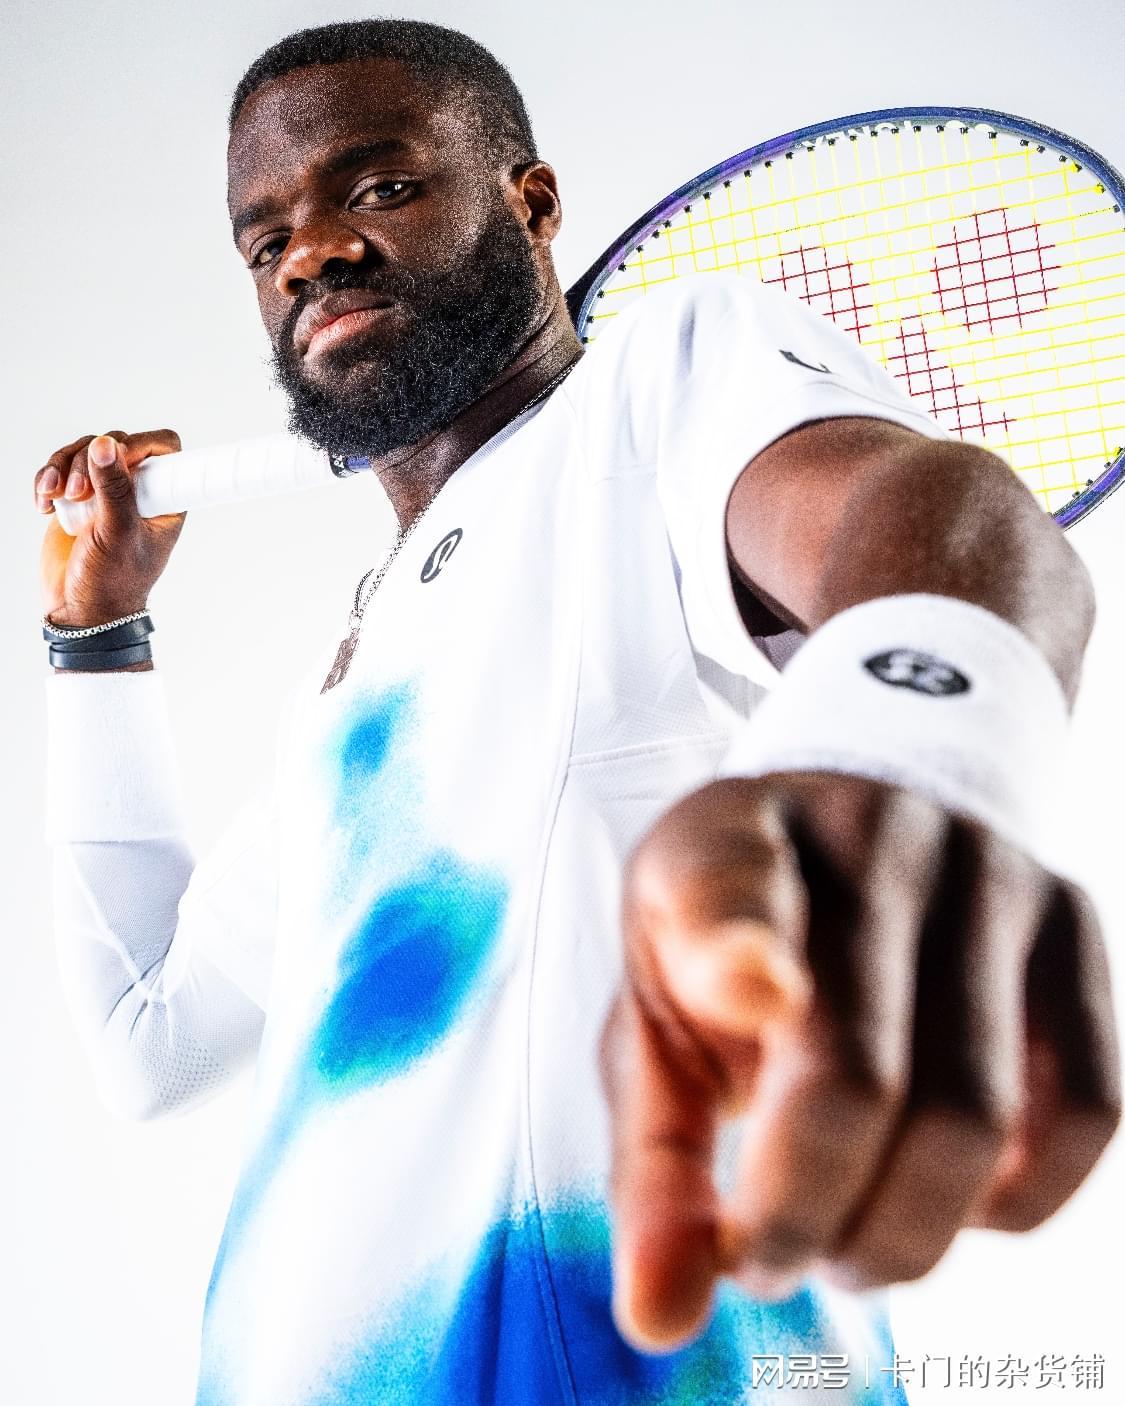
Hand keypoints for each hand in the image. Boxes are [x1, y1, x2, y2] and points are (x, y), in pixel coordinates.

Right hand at [36, 429, 185, 627]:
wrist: (81, 611)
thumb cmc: (113, 582)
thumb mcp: (118, 534)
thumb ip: (115, 489)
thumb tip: (106, 444)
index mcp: (164, 499)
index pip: (164, 449)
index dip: (141, 443)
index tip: (117, 458)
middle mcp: (137, 491)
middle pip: (116, 443)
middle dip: (91, 461)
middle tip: (78, 494)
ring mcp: (105, 493)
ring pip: (85, 452)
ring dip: (63, 467)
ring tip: (55, 497)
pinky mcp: (76, 499)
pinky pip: (61, 469)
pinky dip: (47, 480)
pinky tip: (44, 505)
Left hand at [603, 773, 1120, 1350]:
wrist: (855, 835)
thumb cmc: (736, 951)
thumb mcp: (660, 1020)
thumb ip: (654, 1159)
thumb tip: (659, 1320)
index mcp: (722, 841)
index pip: (727, 884)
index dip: (736, 947)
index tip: (751, 999)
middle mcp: (864, 838)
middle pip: (854, 1075)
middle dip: (805, 1217)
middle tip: (769, 1258)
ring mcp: (984, 873)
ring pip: (973, 1113)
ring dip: (902, 1234)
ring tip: (845, 1243)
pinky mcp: (1073, 923)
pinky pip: (1085, 1105)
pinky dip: (1017, 1200)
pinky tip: (950, 1200)